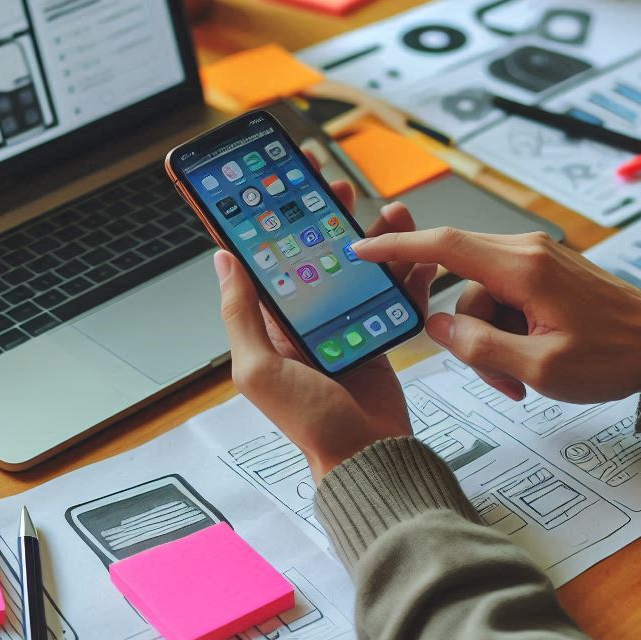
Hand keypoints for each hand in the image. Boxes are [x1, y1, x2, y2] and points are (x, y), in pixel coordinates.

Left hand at [215, 179, 437, 479]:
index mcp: (272, 324)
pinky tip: (417, 250)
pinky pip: (394, 292)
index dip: (267, 220)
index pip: (265, 259)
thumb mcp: (259, 369)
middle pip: (316, 252)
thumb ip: (241, 314)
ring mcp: (346, 324)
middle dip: (324, 215)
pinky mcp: (380, 332)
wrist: (367, 457)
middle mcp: (307, 319)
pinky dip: (407, 270)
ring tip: (387, 211)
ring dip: (373, 235)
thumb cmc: (310, 424)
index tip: (274, 182)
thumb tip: (223, 260)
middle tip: (333, 185)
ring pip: (359, 265)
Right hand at [350, 229, 640, 403]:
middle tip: (499, 379)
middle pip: (462, 284)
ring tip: (524, 378)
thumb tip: (439, 327)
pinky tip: (533, 360)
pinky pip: (504, 298)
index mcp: (521, 268)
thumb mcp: (541, 366)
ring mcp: (537, 260)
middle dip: (467, 334)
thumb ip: (480, 345)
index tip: (361, 249)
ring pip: (481, 297)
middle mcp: (526, 252)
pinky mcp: (545, 273)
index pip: (443, 246)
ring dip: (491, 341)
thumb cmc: (613, 357)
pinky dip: (508, 332)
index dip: (397, 247)